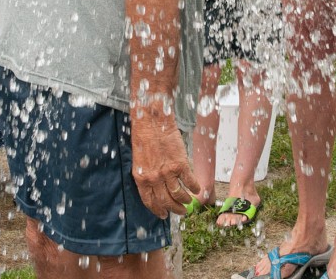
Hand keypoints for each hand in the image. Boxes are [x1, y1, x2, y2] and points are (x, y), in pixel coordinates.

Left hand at [130, 101, 199, 217]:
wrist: (152, 121)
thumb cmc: (144, 136)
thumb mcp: (139, 160)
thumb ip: (146, 174)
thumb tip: (155, 186)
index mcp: (141, 178)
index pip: (149, 201)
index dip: (158, 210)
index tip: (164, 215)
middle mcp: (154, 179)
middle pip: (166, 201)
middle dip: (174, 210)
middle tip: (181, 212)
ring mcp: (167, 172)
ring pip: (178, 195)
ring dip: (185, 201)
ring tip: (189, 202)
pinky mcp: (180, 164)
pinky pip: (189, 182)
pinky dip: (195, 188)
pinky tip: (196, 189)